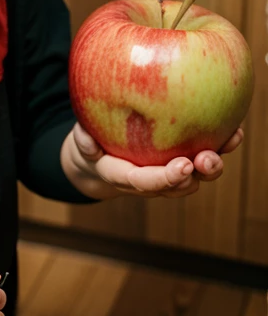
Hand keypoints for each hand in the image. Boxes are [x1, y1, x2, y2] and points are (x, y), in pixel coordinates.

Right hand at [67, 122, 242, 199]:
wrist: (101, 161)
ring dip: (212, 165)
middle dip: (196, 175)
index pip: (146, 183)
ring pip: (195, 176)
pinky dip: (220, 146)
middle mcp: (152, 180)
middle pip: (177, 185)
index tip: (182, 167)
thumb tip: (87, 140)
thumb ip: (82, 142)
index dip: (166, 178)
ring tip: (226, 143)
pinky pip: (202, 157)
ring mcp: (168, 172)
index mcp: (126, 177)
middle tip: (206, 160)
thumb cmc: (90, 148)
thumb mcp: (80, 145)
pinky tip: (235, 130)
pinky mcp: (181, 159)